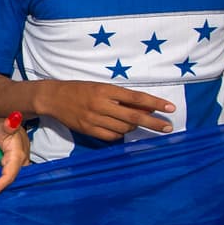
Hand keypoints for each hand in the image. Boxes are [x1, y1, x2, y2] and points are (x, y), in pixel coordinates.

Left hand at [0, 113, 28, 197]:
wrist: (1, 132)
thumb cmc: (4, 130)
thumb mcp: (5, 126)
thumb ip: (9, 125)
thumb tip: (14, 118)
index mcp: (18, 156)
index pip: (10, 174)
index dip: (0, 184)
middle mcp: (19, 166)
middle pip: (3, 178)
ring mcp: (14, 170)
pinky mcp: (8, 172)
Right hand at [40, 81, 174, 140]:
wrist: (52, 98)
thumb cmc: (80, 89)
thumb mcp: (101, 88)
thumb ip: (122, 98)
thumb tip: (146, 108)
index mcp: (105, 90)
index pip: (136, 98)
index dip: (155, 103)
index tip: (170, 108)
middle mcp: (101, 105)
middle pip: (134, 117)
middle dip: (154, 123)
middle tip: (168, 127)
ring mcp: (94, 119)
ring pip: (124, 129)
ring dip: (134, 127)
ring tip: (134, 123)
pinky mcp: (88, 130)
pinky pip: (111, 136)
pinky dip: (120, 134)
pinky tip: (120, 129)